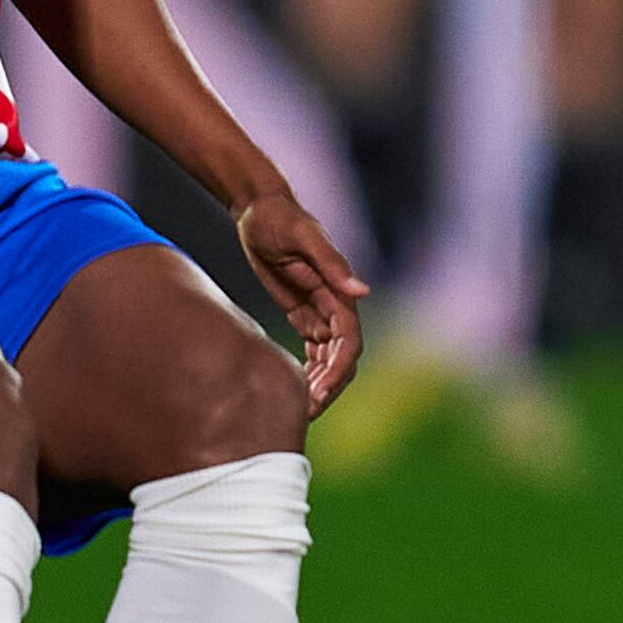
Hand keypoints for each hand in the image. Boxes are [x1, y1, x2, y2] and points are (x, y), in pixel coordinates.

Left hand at [235, 189, 370, 414]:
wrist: (259, 209)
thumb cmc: (280, 219)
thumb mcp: (304, 237)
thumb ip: (332, 264)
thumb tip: (362, 292)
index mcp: (339, 291)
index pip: (349, 341)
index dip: (338, 370)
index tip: (320, 393)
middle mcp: (335, 304)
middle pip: (342, 358)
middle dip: (328, 386)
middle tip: (305, 413)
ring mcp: (319, 311)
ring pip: (328, 359)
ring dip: (318, 384)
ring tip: (298, 411)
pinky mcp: (303, 314)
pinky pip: (312, 352)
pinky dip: (307, 372)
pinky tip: (292, 391)